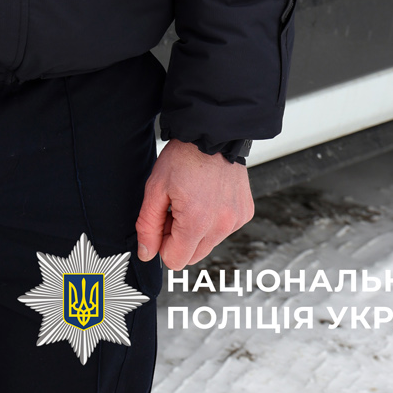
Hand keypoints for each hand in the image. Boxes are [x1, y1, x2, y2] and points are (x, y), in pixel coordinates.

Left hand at [135, 138, 253, 269]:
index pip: (175, 260)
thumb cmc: (184, 156)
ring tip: (193, 199)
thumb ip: (148, 226)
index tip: (163, 221)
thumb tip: (146, 253)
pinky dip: (214, 219)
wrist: (212, 132)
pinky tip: (208, 196)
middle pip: (193, 256)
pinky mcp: (245, 212)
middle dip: (180, 239)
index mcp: (196, 222)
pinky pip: (224, 229)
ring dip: (197, 230)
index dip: (163, 242)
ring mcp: (236, 220)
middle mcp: (221, 225)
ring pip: (209, 243)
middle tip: (175, 209)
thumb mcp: (155, 188)